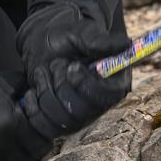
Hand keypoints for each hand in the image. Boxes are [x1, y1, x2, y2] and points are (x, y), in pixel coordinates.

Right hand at [0, 47, 50, 160]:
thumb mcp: (10, 96)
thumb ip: (24, 111)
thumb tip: (40, 120)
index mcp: (11, 123)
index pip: (37, 145)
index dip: (42, 144)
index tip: (42, 143)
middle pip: (22, 160)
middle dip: (26, 154)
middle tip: (25, 149)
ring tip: (8, 157)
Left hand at [17, 0, 131, 135]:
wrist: (44, 44)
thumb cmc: (68, 37)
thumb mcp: (83, 34)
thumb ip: (101, 41)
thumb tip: (127, 44)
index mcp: (112, 83)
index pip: (108, 97)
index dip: (87, 85)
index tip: (73, 66)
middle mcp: (98, 105)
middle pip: (80, 112)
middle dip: (61, 86)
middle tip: (56, 64)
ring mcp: (78, 117)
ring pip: (60, 120)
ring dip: (46, 91)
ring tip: (44, 71)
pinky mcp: (57, 124)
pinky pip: (43, 127)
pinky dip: (33, 106)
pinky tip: (34, 88)